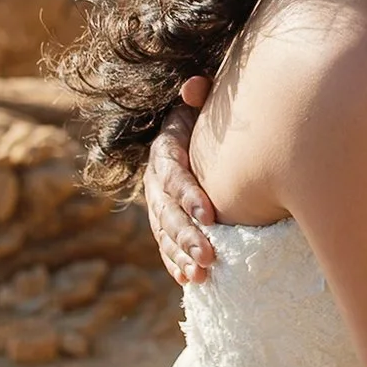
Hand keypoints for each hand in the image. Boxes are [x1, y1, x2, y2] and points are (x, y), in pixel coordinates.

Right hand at [144, 76, 217, 283]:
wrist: (192, 135)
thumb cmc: (205, 120)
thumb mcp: (200, 106)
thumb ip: (199, 96)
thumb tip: (194, 86)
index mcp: (164, 152)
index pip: (172, 176)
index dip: (188, 195)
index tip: (210, 215)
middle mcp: (155, 181)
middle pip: (167, 212)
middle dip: (187, 236)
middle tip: (210, 256)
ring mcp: (157, 205)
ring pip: (165, 234)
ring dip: (181, 255)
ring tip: (202, 275)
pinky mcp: (163, 223)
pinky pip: (165, 247)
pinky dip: (176, 263)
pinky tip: (190, 281)